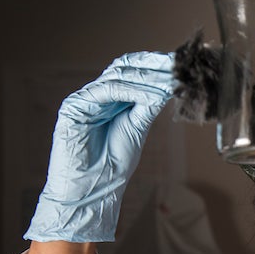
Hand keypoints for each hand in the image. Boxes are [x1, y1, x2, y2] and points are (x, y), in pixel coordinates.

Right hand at [24, 36, 219, 242]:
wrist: (93, 189)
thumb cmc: (113, 164)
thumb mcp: (137, 128)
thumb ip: (147, 105)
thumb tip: (169, 83)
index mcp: (112, 99)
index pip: (133, 71)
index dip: (155, 65)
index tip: (181, 63)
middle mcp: (97, 95)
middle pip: (124, 68)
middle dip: (152, 65)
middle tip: (177, 64)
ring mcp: (84, 99)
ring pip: (117, 76)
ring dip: (146, 77)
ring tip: (170, 80)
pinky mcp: (74, 106)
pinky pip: (105, 91)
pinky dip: (130, 91)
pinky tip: (150, 95)